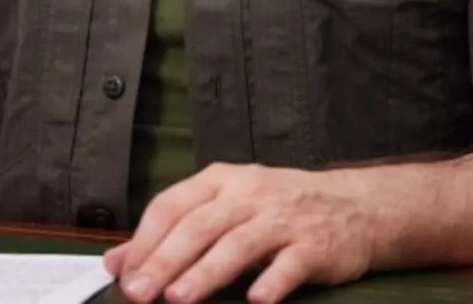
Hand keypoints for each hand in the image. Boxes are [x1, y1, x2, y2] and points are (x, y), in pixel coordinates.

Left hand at [104, 163, 379, 303]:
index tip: (125, 274)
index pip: (172, 205)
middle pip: (199, 226)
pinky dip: (271, 281)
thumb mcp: (224, 207)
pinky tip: (255, 300)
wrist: (356, 205)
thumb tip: (116, 261)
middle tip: (141, 293)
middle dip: (166, 261)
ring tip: (180, 299)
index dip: (145, 240)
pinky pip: (290, 264)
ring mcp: (283, 218)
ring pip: (238, 244)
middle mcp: (249, 194)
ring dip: (207, 273)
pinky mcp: (315, 245)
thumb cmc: (278, 210)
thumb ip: (173, 232)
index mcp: (222, 181)